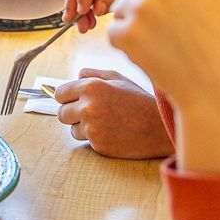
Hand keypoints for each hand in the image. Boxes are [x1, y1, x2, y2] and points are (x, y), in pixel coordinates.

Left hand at [54, 69, 171, 158]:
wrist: (158, 127)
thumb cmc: (139, 100)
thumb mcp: (118, 78)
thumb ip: (93, 74)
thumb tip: (76, 77)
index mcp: (90, 87)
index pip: (60, 93)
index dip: (67, 97)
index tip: (74, 100)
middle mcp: (88, 107)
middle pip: (62, 113)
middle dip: (72, 113)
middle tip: (89, 113)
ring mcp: (92, 128)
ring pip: (72, 129)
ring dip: (83, 127)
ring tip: (104, 122)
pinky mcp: (98, 144)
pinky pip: (86, 141)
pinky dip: (95, 138)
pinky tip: (111, 132)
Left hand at [105, 0, 219, 111]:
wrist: (217, 90)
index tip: (175, 14)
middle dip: (146, 10)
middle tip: (171, 35)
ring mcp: (141, 8)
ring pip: (121, 10)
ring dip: (134, 27)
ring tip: (163, 45)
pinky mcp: (126, 32)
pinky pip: (113, 33)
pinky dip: (126, 46)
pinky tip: (152, 56)